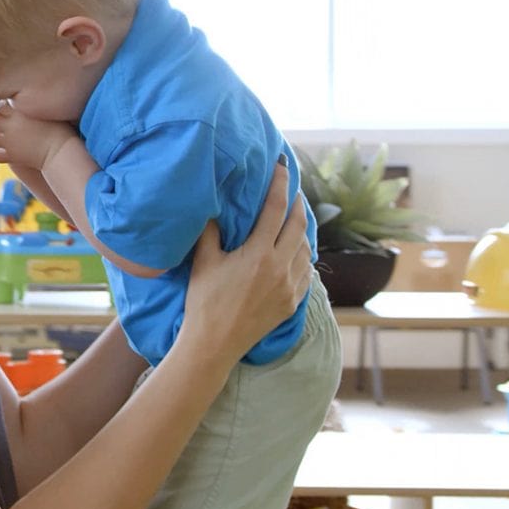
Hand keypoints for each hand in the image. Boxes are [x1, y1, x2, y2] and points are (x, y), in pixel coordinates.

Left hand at [0, 100, 77, 169]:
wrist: (61, 150)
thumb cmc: (62, 129)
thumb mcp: (51, 111)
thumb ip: (40, 103)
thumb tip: (41, 93)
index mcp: (19, 112)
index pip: (0, 105)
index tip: (3, 106)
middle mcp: (11, 126)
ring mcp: (9, 142)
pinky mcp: (12, 156)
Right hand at [180, 162, 312, 364]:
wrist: (215, 343)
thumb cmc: (204, 301)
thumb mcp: (203, 261)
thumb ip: (210, 232)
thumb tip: (213, 209)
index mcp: (258, 253)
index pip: (275, 208)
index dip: (279, 183)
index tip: (282, 166)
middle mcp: (280, 267)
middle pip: (298, 225)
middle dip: (298, 204)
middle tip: (293, 190)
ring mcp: (290, 287)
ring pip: (305, 249)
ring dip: (302, 231)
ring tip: (295, 219)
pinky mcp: (292, 303)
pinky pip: (306, 272)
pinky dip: (303, 256)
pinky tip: (296, 252)